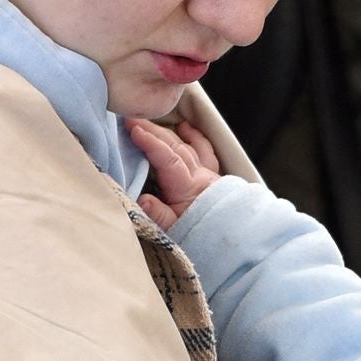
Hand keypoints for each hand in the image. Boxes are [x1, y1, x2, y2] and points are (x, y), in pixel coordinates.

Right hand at [124, 116, 224, 231]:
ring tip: (150, 121)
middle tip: (131, 120)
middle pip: (176, 147)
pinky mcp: (214, 176)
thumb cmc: (197, 235)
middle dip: (153, 131)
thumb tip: (143, 200)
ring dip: (168, 132)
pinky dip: (196, 137)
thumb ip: (158, 215)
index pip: (168, 159)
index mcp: (187, 188)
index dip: (151, 143)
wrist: (229, 240)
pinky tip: (185, 128)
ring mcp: (209, 174)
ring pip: (188, 146)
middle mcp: (200, 176)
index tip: (134, 129)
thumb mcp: (173, 231)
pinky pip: (206, 151)